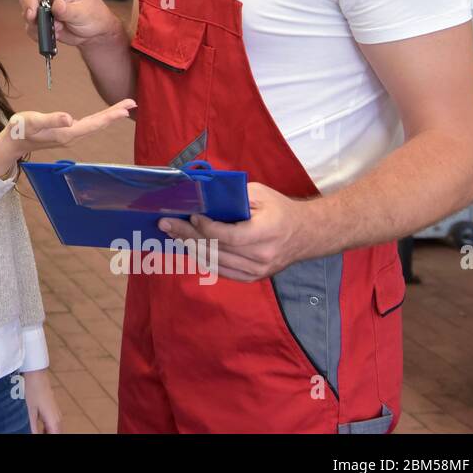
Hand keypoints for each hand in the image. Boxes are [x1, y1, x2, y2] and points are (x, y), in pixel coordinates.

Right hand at [0, 101, 136, 177]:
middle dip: (115, 114)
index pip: (94, 123)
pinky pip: (89, 125)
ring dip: (109, 116)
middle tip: (132, 103)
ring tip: (124, 108)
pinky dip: (100, 119)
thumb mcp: (33, 122)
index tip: (126, 108)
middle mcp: (72, 136)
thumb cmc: (20, 130)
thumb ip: (51, 120)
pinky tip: (104, 116)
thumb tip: (69, 118)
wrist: (13, 142)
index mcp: (67, 133)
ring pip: (95, 125)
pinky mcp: (67, 132)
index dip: (111, 115)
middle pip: (98, 124)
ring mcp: (70, 135)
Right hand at [18, 0, 122, 48]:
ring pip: (28, 11)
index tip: (32, 12)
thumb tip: (56, 5)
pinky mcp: (44, 18)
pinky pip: (32, 25)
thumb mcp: (84, 13)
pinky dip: (38, 32)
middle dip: (30, 10)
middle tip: (36, 21)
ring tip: (54, 29)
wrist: (95, 32)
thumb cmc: (95, 16)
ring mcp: (47, 6)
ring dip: (36, 24)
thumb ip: (69, 10)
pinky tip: (52, 34)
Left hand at [22, 369, 60, 433]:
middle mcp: (58, 417)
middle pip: (57, 433)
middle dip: (49, 435)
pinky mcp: (53, 408)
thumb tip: (33, 435)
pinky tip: (40, 428)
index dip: (48, 438)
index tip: (40, 436)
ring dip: (49, 432)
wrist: (36, 374)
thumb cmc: (32, 390)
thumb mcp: (30, 411)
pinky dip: (49, 428)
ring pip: (56, 428)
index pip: (55, 435)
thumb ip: (33, 427)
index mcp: (53, 420)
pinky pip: (54, 422)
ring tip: (39, 432)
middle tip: (39, 434)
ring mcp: (57, 412)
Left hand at [158, 182, 313, 281]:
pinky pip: (221, 270)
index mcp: (268, 232)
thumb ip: (233, 196)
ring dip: (190, 247)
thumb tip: (202, 196)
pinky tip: (188, 247)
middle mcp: (263, 256)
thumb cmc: (280, 210)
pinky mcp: (252, 277)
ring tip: (172, 234)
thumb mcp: (260, 194)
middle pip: (217, 249)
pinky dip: (202, 258)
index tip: (191, 215)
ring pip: (215, 262)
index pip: (230, 236)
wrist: (305, 234)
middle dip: (188, 235)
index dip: (207, 228)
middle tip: (166, 224)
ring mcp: (257, 271)